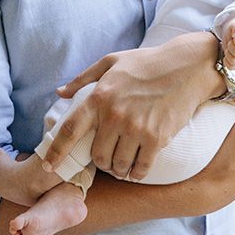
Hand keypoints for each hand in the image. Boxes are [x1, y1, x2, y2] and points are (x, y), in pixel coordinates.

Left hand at [41, 33, 219, 181]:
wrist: (187, 67)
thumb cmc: (148, 63)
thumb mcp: (112, 62)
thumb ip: (84, 78)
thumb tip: (60, 92)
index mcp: (100, 96)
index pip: (70, 130)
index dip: (56, 151)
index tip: (48, 166)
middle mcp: (114, 115)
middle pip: (97, 156)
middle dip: (100, 161)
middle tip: (108, 156)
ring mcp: (136, 128)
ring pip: (118, 165)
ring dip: (119, 169)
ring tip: (124, 162)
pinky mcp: (156, 138)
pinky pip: (140, 169)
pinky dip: (136, 173)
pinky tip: (138, 168)